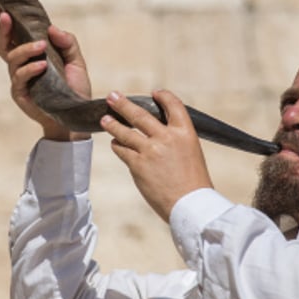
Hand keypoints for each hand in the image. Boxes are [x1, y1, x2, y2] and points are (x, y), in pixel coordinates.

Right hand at [0, 10, 91, 141]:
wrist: (77, 115)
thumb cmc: (74, 88)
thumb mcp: (76, 61)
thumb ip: (67, 42)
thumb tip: (51, 28)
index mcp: (31, 55)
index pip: (15, 36)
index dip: (7, 22)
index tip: (3, 7)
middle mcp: (21, 66)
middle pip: (2, 45)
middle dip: (2, 29)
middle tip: (7, 16)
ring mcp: (19, 80)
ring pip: (12, 59)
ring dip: (25, 49)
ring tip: (42, 46)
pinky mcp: (20, 95)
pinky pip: (20, 78)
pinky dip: (30, 69)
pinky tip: (42, 65)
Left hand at [101, 89, 212, 222]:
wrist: (190, 205)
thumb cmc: (193, 183)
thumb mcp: (191, 153)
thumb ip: (175, 140)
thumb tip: (155, 132)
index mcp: (185, 133)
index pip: (174, 105)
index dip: (163, 96)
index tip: (155, 93)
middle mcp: (166, 137)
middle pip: (140, 115)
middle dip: (123, 104)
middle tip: (112, 96)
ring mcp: (150, 150)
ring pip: (125, 132)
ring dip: (113, 124)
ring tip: (105, 119)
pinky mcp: (137, 164)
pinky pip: (122, 150)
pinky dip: (118, 146)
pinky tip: (116, 144)